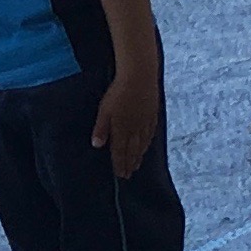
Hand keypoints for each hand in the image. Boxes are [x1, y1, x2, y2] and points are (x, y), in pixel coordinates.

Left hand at [93, 62, 161, 177]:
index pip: (120, 152)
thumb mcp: (104, 110)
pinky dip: (148, 143)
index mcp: (122, 129)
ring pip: (143, 144)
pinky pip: (151, 133)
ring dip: (139, 156)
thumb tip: (97, 145)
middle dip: (130, 164)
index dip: (120, 164)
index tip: (120, 175)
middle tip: (129, 174)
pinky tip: (147, 145)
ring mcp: (146, 122)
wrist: (140, 75)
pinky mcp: (153, 113)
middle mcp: (136, 129)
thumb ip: (101, 128)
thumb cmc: (118, 92)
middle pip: (133, 151)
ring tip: (137, 165)